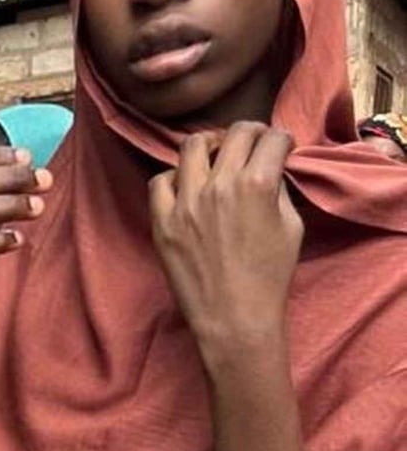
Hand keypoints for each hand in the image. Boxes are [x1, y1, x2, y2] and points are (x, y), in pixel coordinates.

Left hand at [149, 124, 301, 363]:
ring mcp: (185, 202)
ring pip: (191, 147)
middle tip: (252, 144)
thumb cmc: (269, 276)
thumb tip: (269, 168)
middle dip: (250, 133)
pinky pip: (160, 181)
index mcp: (257, 185)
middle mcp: (218, 186)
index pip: (270, 138)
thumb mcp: (291, 227)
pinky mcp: (162, 221)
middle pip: (233, 134)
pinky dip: (175, 177)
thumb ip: (278, 189)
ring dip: (210, 146)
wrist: (234, 317)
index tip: (279, 146)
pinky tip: (186, 187)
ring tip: (216, 157)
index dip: (280, 139)